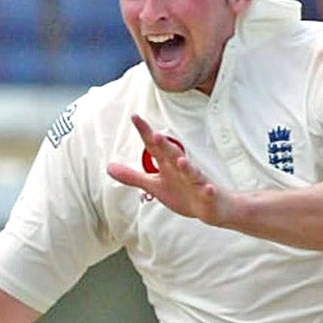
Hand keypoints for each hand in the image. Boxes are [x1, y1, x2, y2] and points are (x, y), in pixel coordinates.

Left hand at [105, 115, 227, 225]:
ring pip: (193, 172)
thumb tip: (109, 168)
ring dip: (187, 166)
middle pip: (173, 155)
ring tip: (181, 160)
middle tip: (154, 134)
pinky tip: (209, 188)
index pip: (154, 147)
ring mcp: (197, 182)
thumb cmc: (183, 193)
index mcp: (168, 165)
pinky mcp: (209, 195)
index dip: (145, 133)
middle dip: (165, 145)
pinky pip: (209, 192)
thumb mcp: (154, 186)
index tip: (134, 116)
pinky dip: (208, 190)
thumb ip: (133, 176)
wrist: (213, 206)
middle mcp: (182, 169)